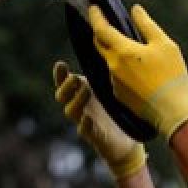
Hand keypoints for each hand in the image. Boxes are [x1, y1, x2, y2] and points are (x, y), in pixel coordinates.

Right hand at [53, 61, 146, 178]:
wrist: (127, 140)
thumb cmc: (118, 110)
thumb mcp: (112, 89)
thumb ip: (107, 73)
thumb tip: (111, 47)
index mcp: (83, 93)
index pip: (64, 83)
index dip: (59, 75)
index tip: (61, 65)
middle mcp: (81, 106)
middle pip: (61, 96)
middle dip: (65, 87)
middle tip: (76, 78)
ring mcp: (85, 120)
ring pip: (70, 111)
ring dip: (76, 100)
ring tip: (87, 91)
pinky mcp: (94, 136)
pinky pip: (84, 131)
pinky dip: (84, 124)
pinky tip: (87, 118)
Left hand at [87, 5, 187, 140]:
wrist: (173, 112)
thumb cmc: (172, 76)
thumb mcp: (165, 45)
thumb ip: (147, 25)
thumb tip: (135, 10)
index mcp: (123, 51)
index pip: (101, 29)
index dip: (96, 17)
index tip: (93, 8)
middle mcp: (113, 67)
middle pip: (100, 45)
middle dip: (100, 33)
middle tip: (106, 24)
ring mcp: (114, 83)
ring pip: (110, 61)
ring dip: (116, 53)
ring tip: (134, 52)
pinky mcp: (119, 96)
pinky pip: (116, 77)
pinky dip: (123, 69)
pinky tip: (139, 72)